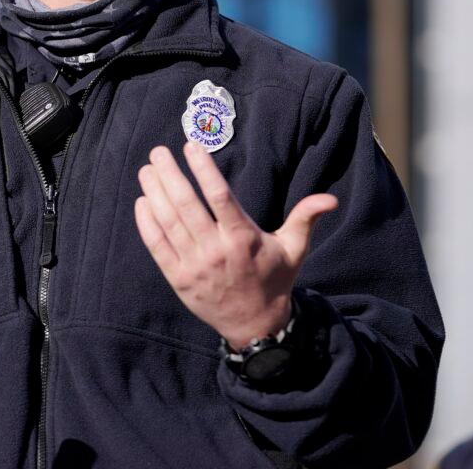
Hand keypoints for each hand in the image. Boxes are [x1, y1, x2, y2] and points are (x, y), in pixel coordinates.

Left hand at [134, 142, 337, 347]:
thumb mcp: (294, 249)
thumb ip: (306, 218)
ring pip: (168, 222)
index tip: (190, 146)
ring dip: (155, 193)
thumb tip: (330, 198)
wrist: (256, 325)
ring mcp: (194, 266)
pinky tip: (142, 202)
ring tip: (147, 170)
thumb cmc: (274, 279)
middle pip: (186, 205)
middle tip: (158, 151)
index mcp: (243, 238)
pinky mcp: (178, 279)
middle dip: (170, 174)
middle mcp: (216, 250)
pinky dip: (147, 223)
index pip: (219, 196)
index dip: (203, 169)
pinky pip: (157, 247)